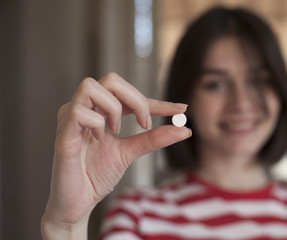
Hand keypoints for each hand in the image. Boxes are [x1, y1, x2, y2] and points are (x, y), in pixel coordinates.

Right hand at [42, 72, 189, 238]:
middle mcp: (84, 108)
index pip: (129, 95)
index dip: (156, 101)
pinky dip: (97, 124)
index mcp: (99, 111)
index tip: (180, 109)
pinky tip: (99, 139)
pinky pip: (80, 113)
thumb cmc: (97, 176)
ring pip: (91, 86)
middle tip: (145, 124)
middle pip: (111, 79)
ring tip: (116, 130)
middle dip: (136, 99)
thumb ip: (153, 139)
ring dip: (114, 108)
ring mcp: (70, 118)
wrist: (78, 203)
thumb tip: (184, 130)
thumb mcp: (130, 152)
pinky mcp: (63, 134)